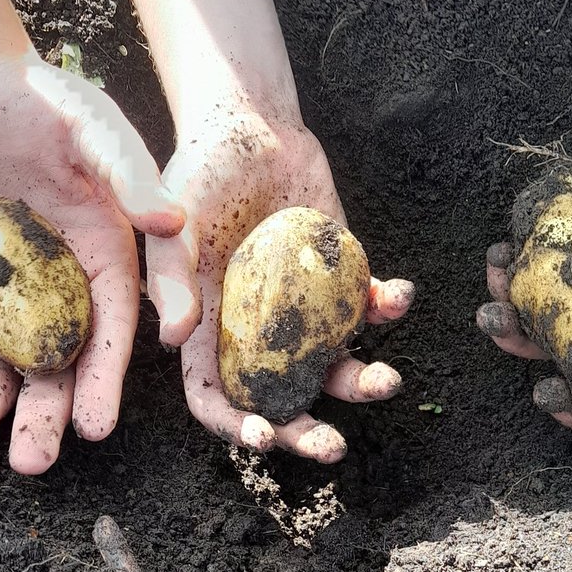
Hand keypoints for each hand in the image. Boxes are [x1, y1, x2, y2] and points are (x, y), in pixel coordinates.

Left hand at [0, 53, 183, 473]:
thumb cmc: (46, 100)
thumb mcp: (96, 132)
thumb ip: (132, 177)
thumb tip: (174, 224)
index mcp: (103, 256)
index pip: (108, 330)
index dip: (103, 379)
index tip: (96, 426)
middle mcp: (55, 281)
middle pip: (52, 361)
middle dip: (43, 413)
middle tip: (31, 463)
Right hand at [145, 109, 412, 461]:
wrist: (251, 124)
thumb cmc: (199, 169)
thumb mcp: (173, 221)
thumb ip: (172, 277)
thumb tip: (174, 341)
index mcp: (209, 326)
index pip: (214, 395)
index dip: (236, 424)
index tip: (266, 436)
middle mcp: (257, 327)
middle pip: (280, 397)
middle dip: (306, 429)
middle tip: (336, 447)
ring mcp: (303, 305)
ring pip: (332, 363)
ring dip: (361, 381)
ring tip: (389, 380)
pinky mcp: (340, 274)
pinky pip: (366, 306)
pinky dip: (386, 307)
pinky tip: (399, 296)